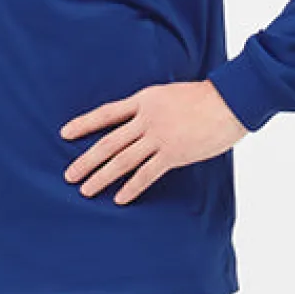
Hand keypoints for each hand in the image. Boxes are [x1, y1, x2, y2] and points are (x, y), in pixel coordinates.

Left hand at [60, 79, 247, 204]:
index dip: (84, 124)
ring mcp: (159, 137)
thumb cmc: (205, 97)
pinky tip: (119, 198)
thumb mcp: (170, 95)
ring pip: (123, 160)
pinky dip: (132, 187)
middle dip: (87, 160)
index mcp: (144, 100)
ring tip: (86, 190)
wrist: (230, 101)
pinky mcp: (174, 153)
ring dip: (102, 176)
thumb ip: (152, 108)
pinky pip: (147, 174)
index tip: (65, 133)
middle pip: (109, 142)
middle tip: (69, 175)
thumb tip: (139, 123)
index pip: (107, 113)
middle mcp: (147, 118)